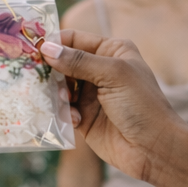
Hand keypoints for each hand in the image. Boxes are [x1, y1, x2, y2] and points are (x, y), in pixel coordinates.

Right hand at [41, 30, 187, 182]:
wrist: (153, 148)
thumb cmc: (141, 105)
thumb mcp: (113, 75)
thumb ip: (79, 61)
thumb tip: (47, 48)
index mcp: (111, 51)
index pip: (74, 38)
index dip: (54, 42)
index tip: (33, 49)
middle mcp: (99, 70)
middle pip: (62, 62)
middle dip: (51, 71)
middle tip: (36, 77)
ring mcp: (91, 94)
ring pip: (59, 87)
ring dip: (57, 94)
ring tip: (64, 102)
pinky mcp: (84, 117)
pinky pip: (62, 109)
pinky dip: (63, 112)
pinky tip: (75, 119)